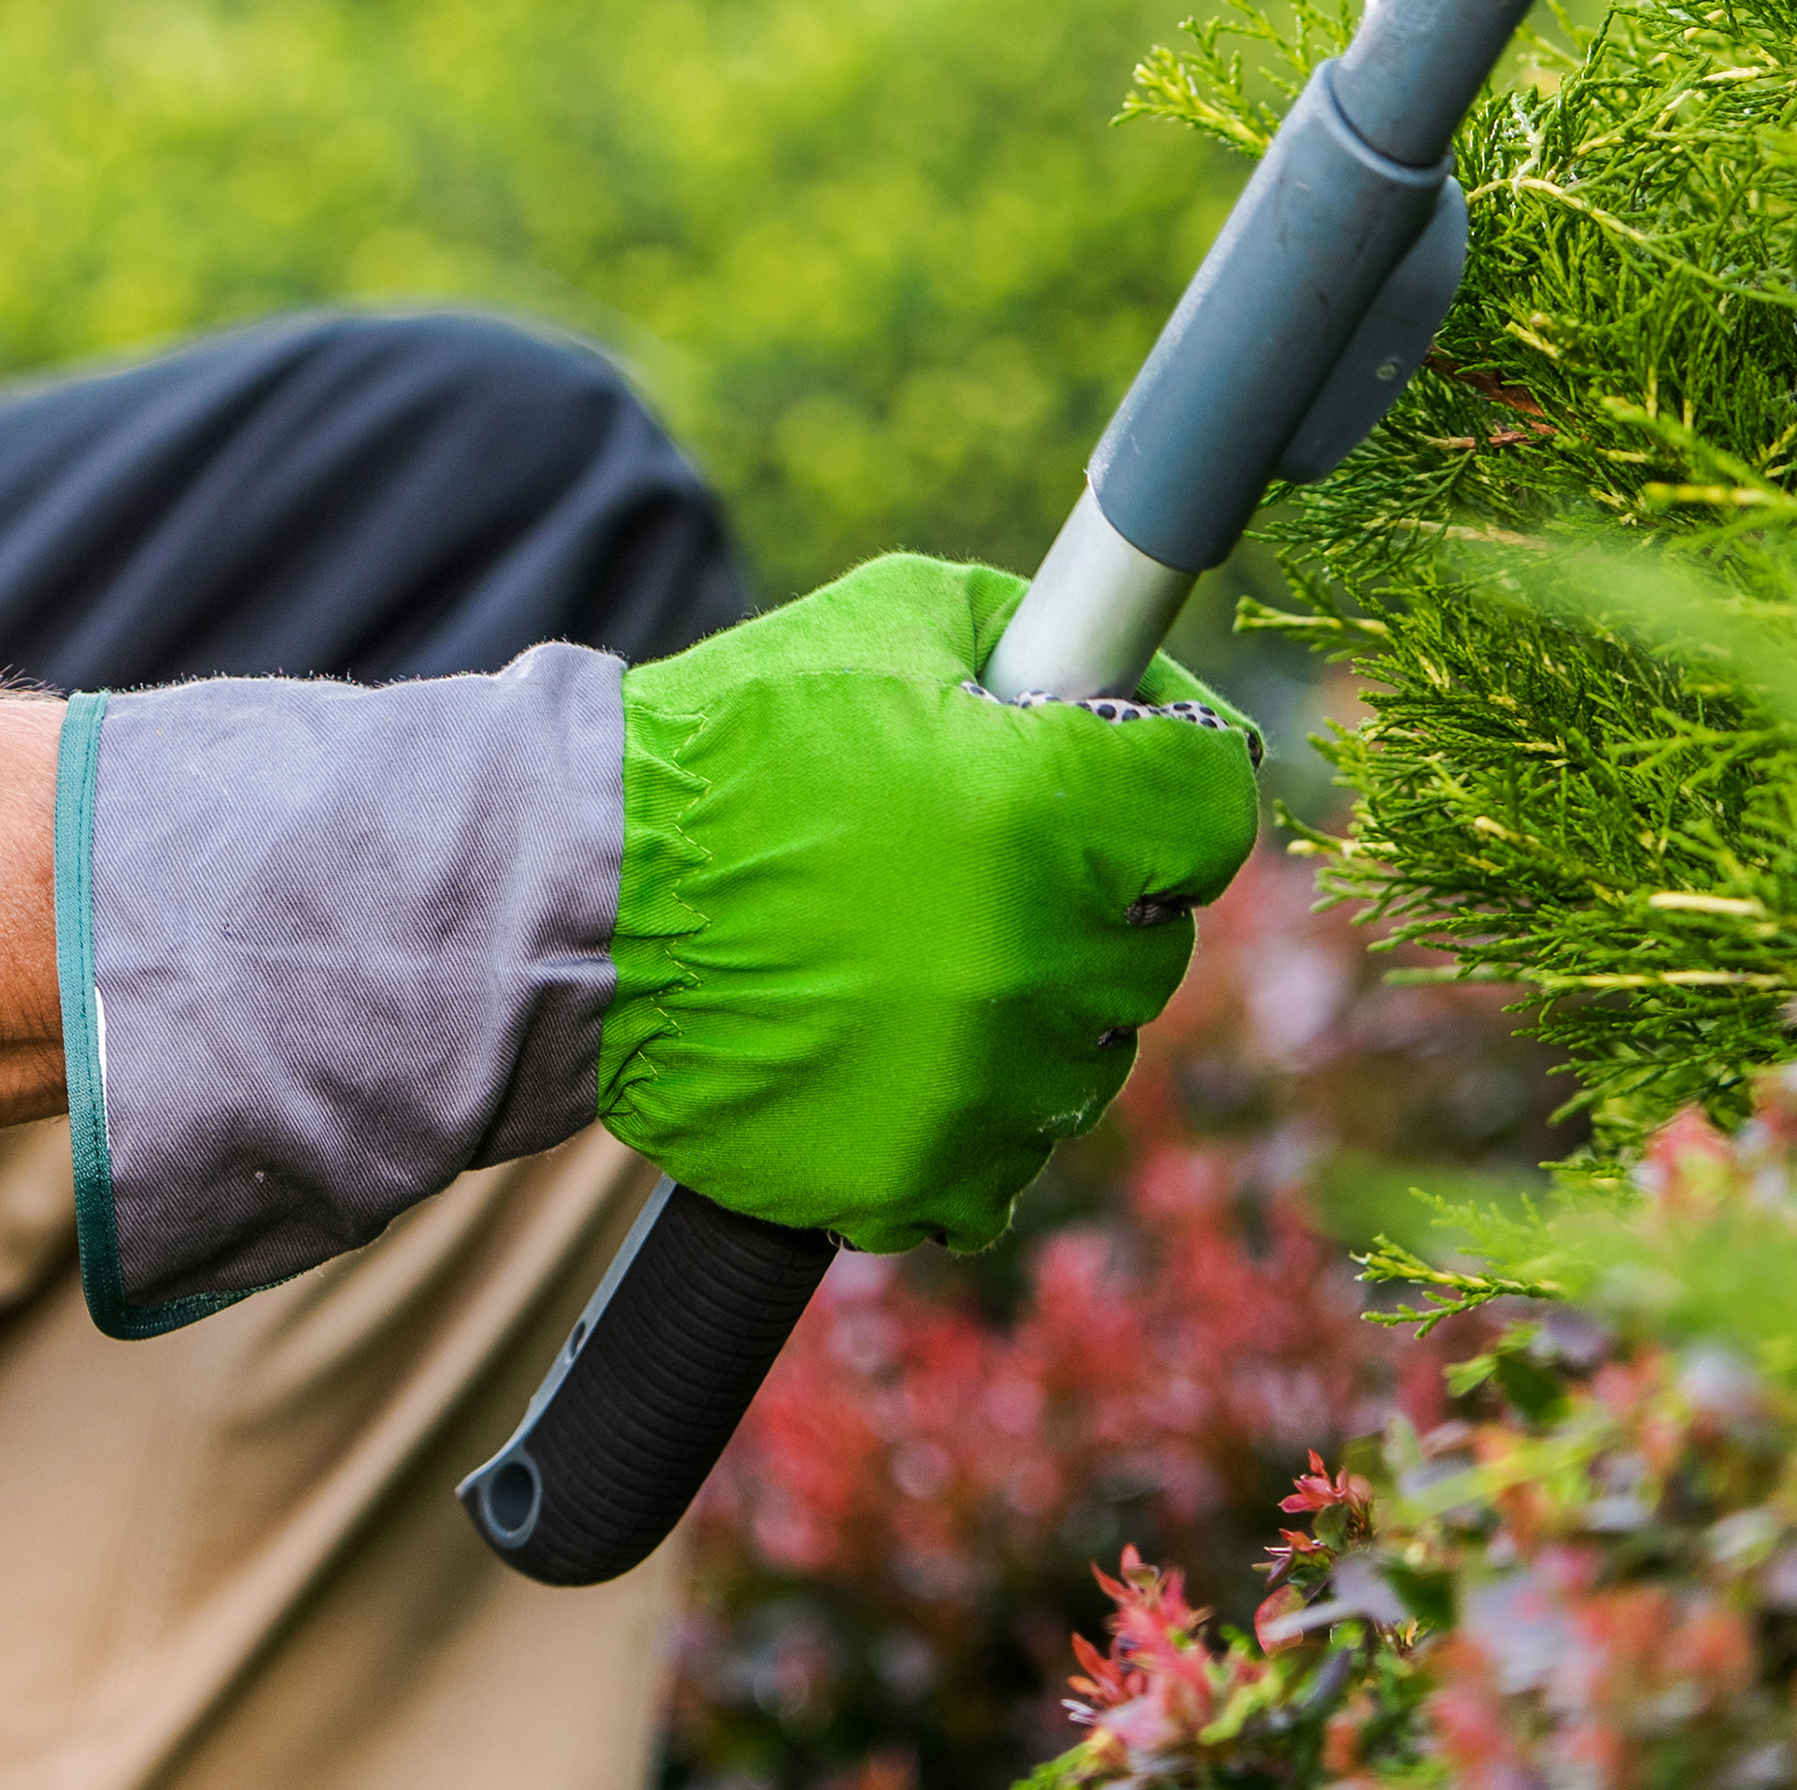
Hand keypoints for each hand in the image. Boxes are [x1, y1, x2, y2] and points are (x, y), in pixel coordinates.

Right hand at [53, 555, 1256, 1333]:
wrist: (578, 907)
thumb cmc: (734, 748)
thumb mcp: (891, 620)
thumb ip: (1037, 636)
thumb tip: (1132, 671)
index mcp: (1051, 809)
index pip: (1217, 805)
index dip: (1171, 786)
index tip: (1125, 786)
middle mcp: (1040, 955)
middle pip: (1156, 938)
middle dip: (1094, 896)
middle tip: (989, 866)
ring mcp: (984, 1082)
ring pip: (1087, 1054)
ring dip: (1033, 1009)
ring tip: (921, 958)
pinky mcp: (920, 1175)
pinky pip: (1004, 1163)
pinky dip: (965, 1117)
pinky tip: (894, 1053)